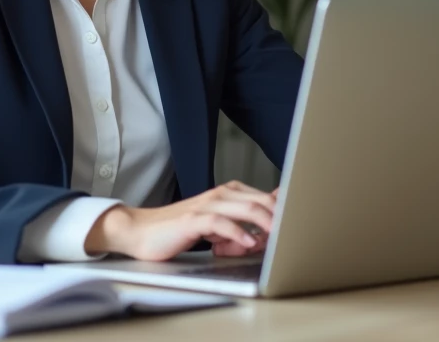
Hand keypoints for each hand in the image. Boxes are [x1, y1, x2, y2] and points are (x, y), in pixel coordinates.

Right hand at [85, 181, 277, 261]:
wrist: (141, 232)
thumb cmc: (179, 231)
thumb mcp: (216, 227)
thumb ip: (239, 225)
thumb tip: (267, 229)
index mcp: (229, 193)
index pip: (265, 198)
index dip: (282, 213)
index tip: (297, 227)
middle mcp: (221, 195)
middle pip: (261, 201)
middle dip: (281, 219)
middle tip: (294, 235)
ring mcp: (207, 205)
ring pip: (246, 208)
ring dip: (266, 224)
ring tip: (280, 238)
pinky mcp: (194, 219)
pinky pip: (222, 223)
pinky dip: (239, 233)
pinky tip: (250, 243)